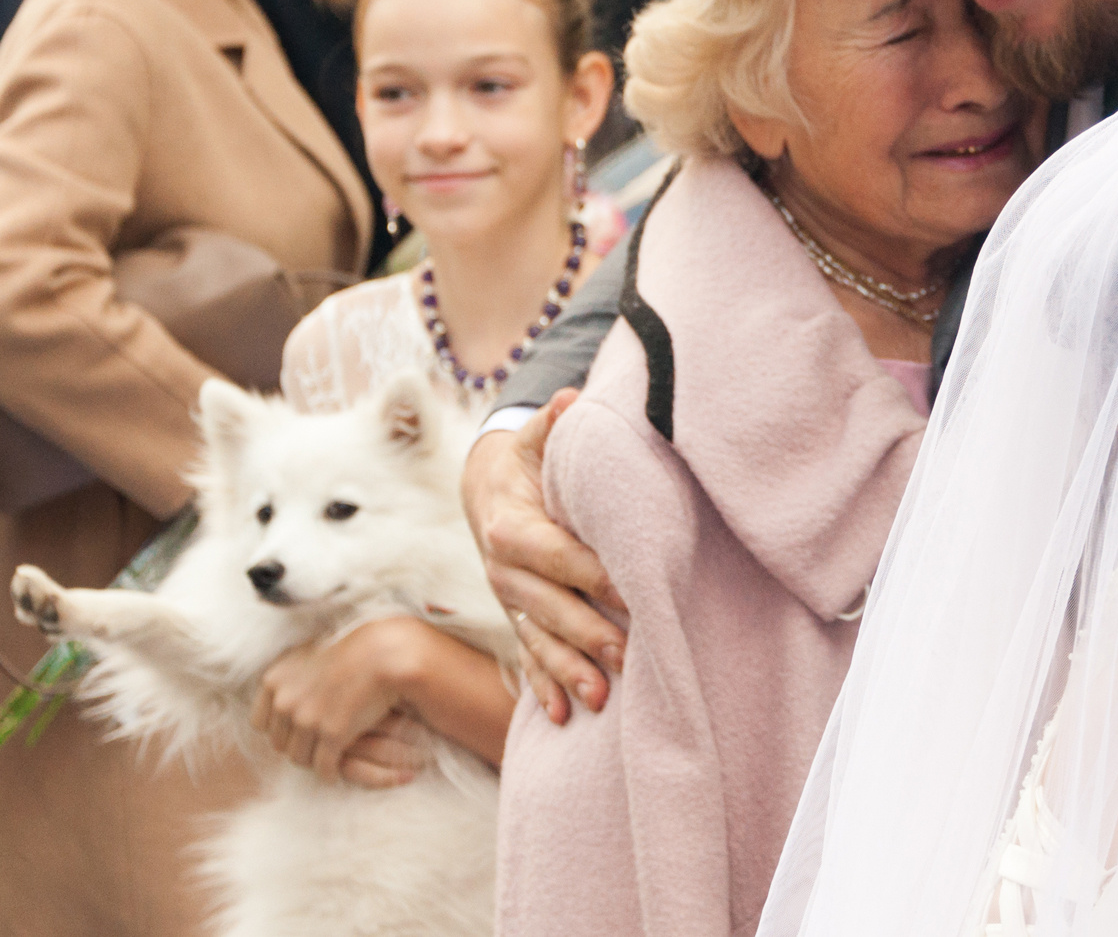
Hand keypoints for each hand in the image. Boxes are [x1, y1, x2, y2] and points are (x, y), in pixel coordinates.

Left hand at [252, 617, 425, 781]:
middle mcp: (285, 702)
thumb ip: (286, 679)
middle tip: (312, 747)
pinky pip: (323, 767)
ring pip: (299, 758)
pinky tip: (335, 772)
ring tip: (323, 760)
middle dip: (295, 746)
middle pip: (279, 743)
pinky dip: (329, 773)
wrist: (381, 655)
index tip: (292, 732)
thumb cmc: (348, 654)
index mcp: (274, 682)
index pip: (260, 723)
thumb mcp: (305, 657)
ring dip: (311, 761)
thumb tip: (277, 698)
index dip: (277, 729)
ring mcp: (308, 719)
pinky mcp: (332, 734)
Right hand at [464, 392, 624, 724]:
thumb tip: (572, 400)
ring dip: (568, 671)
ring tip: (600, 700)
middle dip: (587, 633)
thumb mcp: (535, 440)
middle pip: (550, 606)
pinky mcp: (516, 619)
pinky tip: (559, 718)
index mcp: (510, 527)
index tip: (632, 589)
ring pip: (539, 641)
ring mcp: (508, 600)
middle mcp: (502, 571)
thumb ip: (554, 424)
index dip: (593, 572)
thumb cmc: (527, 462)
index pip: (555, 554)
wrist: (485, 489)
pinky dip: (542, 687)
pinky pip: (526, 658)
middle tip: (628, 655)